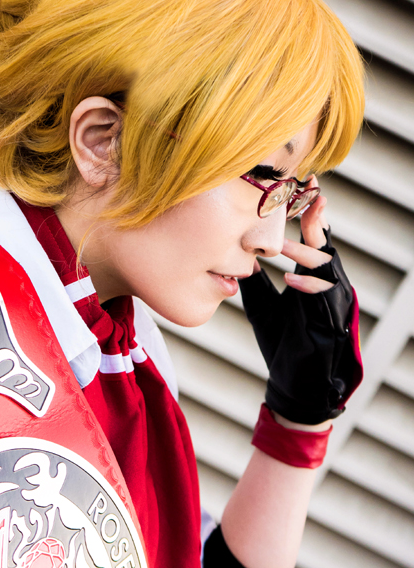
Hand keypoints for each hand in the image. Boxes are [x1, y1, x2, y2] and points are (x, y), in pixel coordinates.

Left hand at [239, 185, 362, 425]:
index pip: (312, 237)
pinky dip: (310, 288)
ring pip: (328, 267)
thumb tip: (234, 251)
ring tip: (285, 245)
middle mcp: (327, 284)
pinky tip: (292, 281)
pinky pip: (327, 299)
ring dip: (306, 252)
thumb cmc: (281, 343)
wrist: (295, 385)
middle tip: (307, 192)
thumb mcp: (261, 304)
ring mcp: (333, 302)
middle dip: (315, 217)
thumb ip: (253, 278)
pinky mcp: (333, 322)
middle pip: (325, 243)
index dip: (307, 211)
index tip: (302, 183)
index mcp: (311, 276)